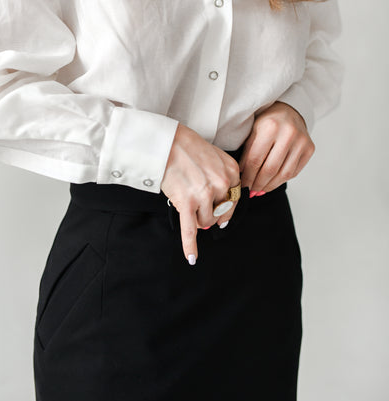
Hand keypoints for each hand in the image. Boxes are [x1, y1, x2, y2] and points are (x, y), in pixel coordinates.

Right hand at [161, 123, 240, 264]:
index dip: (225, 206)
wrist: (166, 142)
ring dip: (197, 218)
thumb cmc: (187, 145)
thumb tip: (223, 204)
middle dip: (211, 214)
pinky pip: (190, 230)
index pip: (234, 199)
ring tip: (187, 205)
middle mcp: (221, 184)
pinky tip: (192, 258)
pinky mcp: (187, 203)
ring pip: (206, 221)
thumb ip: (224, 176)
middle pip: (221, 212)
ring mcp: (204, 195)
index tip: (219, 210)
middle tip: (200, 208)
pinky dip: (190, 246)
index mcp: (231, 172)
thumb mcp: (215, 155)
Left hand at [239, 102, 314, 193]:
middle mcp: (288, 134)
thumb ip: (248, 152)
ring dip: (270, 186)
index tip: (242, 185)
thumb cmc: (268, 121)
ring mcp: (302, 141)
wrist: (289, 110)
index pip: (256, 160)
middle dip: (258, 184)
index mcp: (270, 127)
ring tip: (260, 190)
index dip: (248, 176)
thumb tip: (243, 177)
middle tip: (251, 191)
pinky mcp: (310, 148)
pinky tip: (272, 183)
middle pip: (270, 169)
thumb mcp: (253, 131)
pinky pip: (294, 172)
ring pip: (284, 174)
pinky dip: (281, 180)